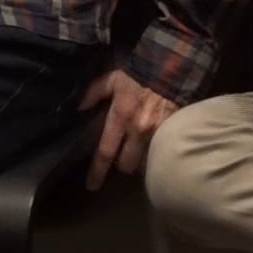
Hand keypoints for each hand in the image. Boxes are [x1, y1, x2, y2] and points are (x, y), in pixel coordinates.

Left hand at [79, 68, 179, 188]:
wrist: (174, 66)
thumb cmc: (141, 73)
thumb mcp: (114, 78)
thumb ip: (95, 92)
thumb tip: (79, 108)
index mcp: (121, 117)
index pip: (105, 151)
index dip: (97, 171)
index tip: (91, 185)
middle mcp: (138, 130)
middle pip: (127, 164)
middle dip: (123, 165)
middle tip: (121, 160)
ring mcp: (158, 133)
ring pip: (146, 162)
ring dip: (141, 162)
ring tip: (139, 156)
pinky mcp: (173, 132)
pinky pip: (162, 152)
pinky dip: (157, 154)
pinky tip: (156, 149)